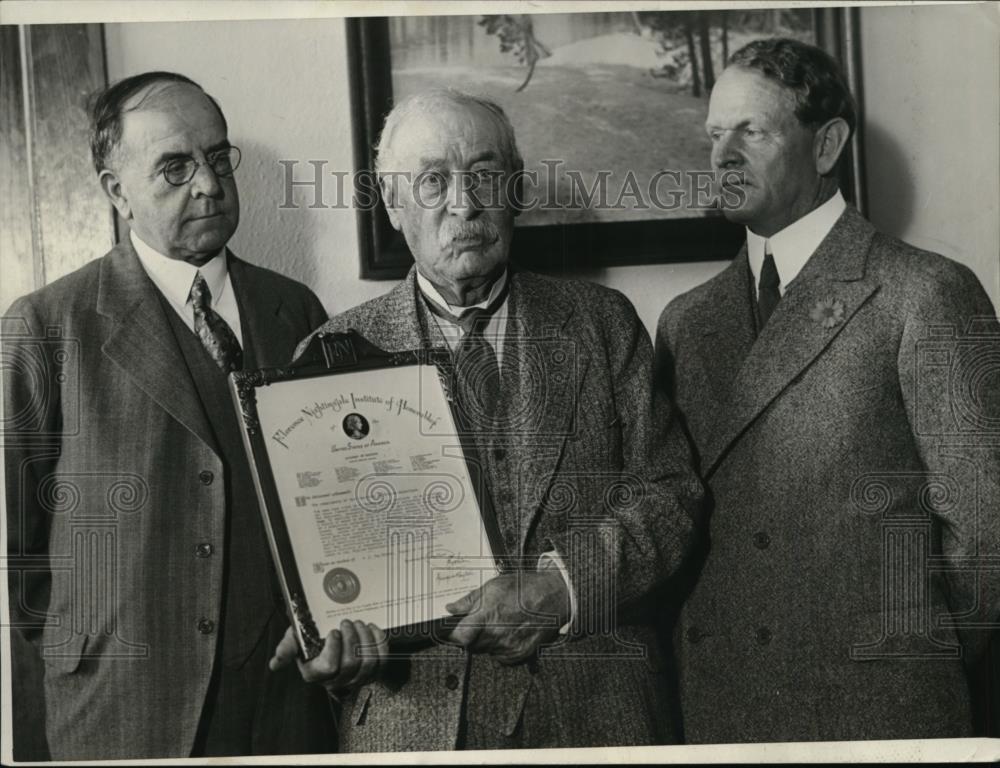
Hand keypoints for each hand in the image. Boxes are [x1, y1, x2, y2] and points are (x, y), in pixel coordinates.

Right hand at [268, 619, 387, 694]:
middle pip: (351, 665)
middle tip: (347, 622)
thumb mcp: (295, 639)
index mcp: (316, 673)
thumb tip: (275, 664)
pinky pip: (382, 661)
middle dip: (351, 639)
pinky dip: (379, 643)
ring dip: (366, 639)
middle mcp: (336, 681)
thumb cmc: (311, 639)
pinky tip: (372, 630)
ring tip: (359, 623)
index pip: (329, 667)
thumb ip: (287, 648)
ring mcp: (355, 678)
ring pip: (368, 663)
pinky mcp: (372, 672)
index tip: (333, 630)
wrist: (328, 639)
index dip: (334, 648)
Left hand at [445, 569, 570, 664]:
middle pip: (470, 645)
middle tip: (478, 621)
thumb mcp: (493, 586)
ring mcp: (508, 648)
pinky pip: (499, 656)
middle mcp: (497, 635)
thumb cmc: (524, 588)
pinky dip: (499, 647)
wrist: (553, 597)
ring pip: (484, 650)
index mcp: (487, 616)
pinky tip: (507, 631)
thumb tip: (451, 608)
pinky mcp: (518, 655)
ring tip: (497, 623)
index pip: (458, 637)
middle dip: (469, 635)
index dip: (450, 635)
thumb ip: (470, 600)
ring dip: (484, 641)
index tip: (447, 631)